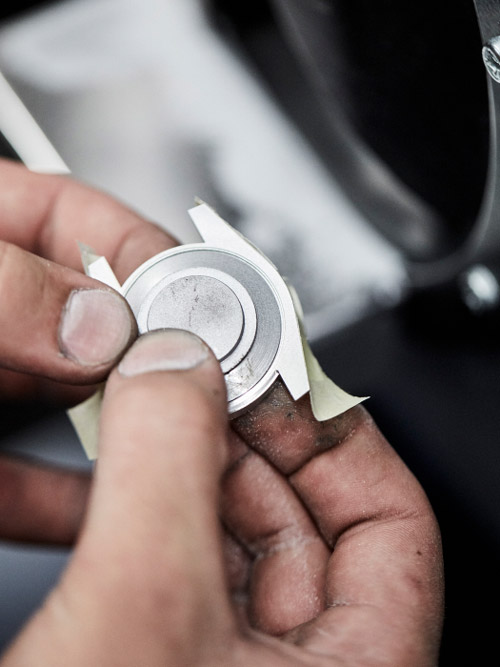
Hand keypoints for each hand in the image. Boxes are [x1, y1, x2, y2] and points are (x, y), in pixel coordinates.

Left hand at [0, 158, 175, 542]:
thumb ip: (4, 292)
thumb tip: (95, 324)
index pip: (84, 222)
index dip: (148, 255)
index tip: (190, 299)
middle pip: (100, 323)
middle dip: (152, 355)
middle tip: (197, 382)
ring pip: (76, 404)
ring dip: (124, 428)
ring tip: (174, 443)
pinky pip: (30, 479)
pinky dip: (67, 499)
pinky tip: (103, 509)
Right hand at [2, 329, 443, 665]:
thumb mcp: (141, 615)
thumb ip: (167, 470)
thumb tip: (178, 367)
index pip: (392, 523)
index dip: (337, 438)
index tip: (278, 379)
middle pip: (296, 518)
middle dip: (236, 438)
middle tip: (188, 380)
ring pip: (222, 537)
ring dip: (174, 468)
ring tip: (137, 415)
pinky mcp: (159, 666)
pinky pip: (164, 566)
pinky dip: (130, 513)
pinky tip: (90, 485)